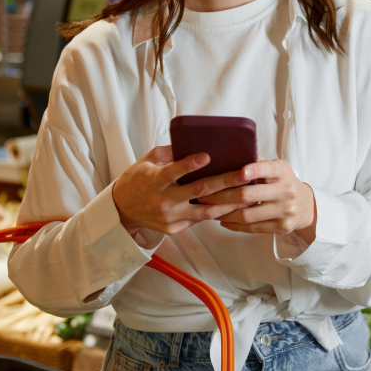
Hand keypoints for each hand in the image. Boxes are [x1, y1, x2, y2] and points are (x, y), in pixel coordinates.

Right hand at [111, 146, 251, 236]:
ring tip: (248, 194)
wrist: (122, 209)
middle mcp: (164, 200)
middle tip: (244, 173)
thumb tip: (193, 142)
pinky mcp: (174, 228)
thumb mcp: (148, 161)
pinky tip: (234, 206)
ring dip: (229, 202)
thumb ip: (169, 153)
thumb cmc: (138, 180)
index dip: (190, 164)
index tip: (207, 156)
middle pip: (199, 191)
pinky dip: (217, 212)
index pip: (174, 172)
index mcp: (155, 181)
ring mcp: (170, 217)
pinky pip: (199, 219)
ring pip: (206, 210)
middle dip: (225, 181)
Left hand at [197, 158, 316, 239]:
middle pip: (248, 195)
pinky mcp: (282, 226)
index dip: (254, 171)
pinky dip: (235, 225)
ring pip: (248, 215)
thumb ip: (256, 162)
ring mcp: (285, 211)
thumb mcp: (275, 167)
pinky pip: (253, 228)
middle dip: (222, 196)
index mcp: (282, 171)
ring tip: (208, 210)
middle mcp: (286, 191)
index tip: (240, 172)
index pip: (268, 169)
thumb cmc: (282, 182)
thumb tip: (228, 152)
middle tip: (203, 196)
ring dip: (224, 214)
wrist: (304, 205)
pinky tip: (223, 221)